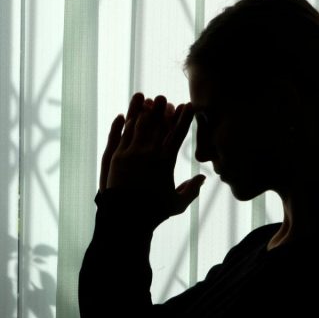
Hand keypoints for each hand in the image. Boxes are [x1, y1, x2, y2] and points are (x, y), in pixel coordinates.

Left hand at [99, 92, 205, 217]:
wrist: (126, 219)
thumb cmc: (153, 213)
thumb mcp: (177, 204)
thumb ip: (191, 190)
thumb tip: (203, 178)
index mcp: (165, 162)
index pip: (177, 134)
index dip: (184, 118)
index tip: (188, 105)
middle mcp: (148, 154)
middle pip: (156, 125)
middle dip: (160, 109)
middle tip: (163, 98)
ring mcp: (130, 154)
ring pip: (137, 126)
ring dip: (140, 111)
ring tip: (144, 98)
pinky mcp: (115, 158)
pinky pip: (119, 136)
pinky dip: (122, 124)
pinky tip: (124, 116)